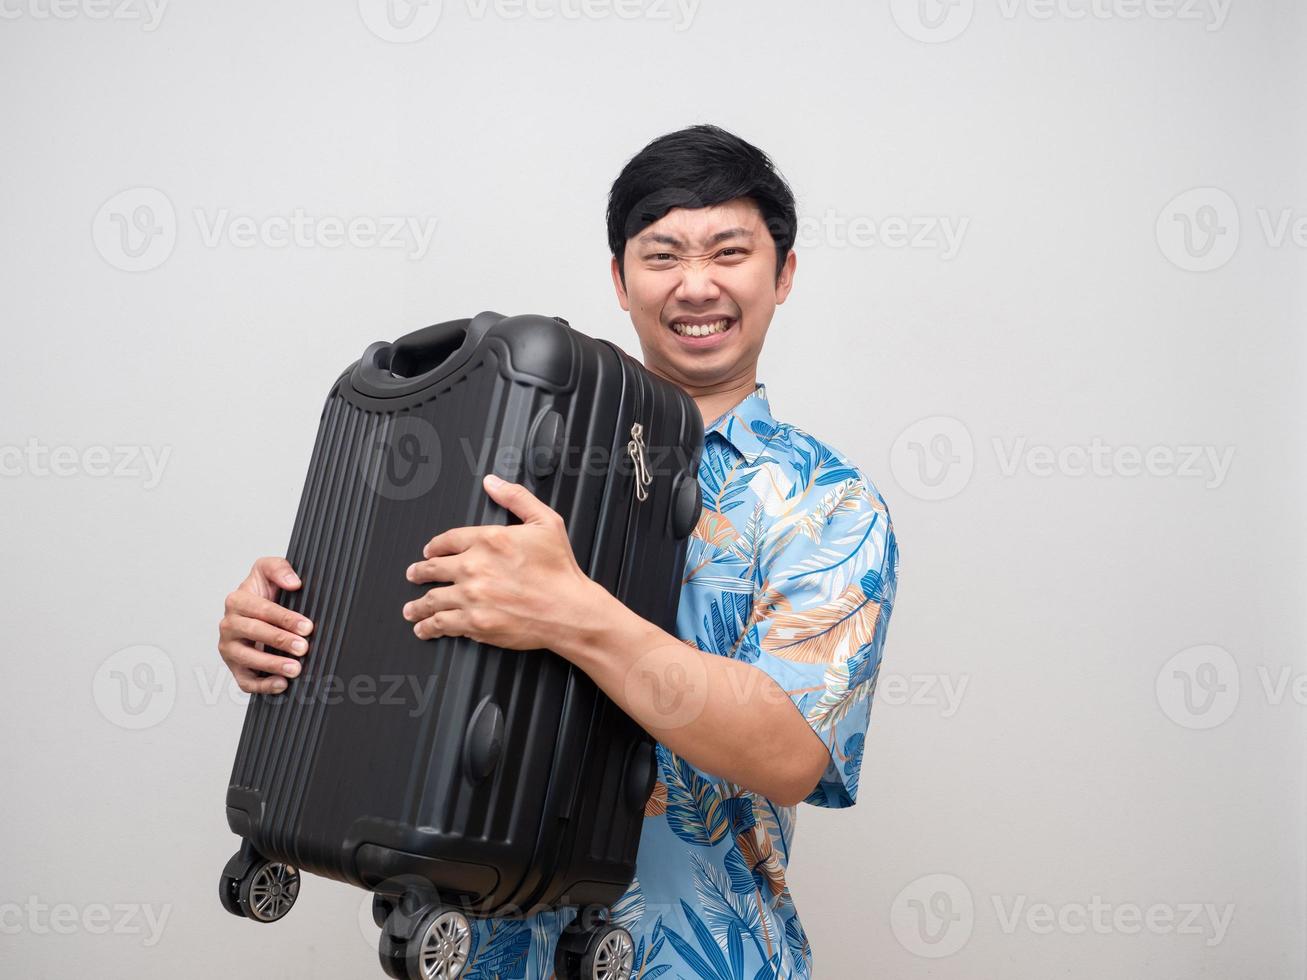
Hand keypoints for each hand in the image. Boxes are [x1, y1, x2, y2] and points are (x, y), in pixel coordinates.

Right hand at [218, 557, 314, 693]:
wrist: (254, 611)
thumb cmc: (263, 592)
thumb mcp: (268, 570)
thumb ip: (279, 568)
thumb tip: (293, 582)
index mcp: (237, 600)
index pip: (262, 610)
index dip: (285, 619)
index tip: (306, 627)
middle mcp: (228, 624)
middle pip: (254, 633)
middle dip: (281, 641)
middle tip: (303, 647)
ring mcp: (229, 647)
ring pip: (247, 658)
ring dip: (272, 665)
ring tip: (295, 668)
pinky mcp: (234, 667)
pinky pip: (244, 681)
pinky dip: (262, 686)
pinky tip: (281, 684)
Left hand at [402, 474, 597, 652]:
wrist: (569, 610)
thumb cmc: (561, 571)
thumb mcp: (546, 522)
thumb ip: (516, 498)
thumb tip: (493, 483)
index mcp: (489, 539)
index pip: (448, 540)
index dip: (435, 546)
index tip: (430, 551)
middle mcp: (475, 567)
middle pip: (433, 568)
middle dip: (420, 572)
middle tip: (414, 574)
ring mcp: (472, 596)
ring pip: (433, 599)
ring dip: (418, 605)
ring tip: (411, 609)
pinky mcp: (474, 623)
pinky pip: (443, 623)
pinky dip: (429, 626)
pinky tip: (424, 628)